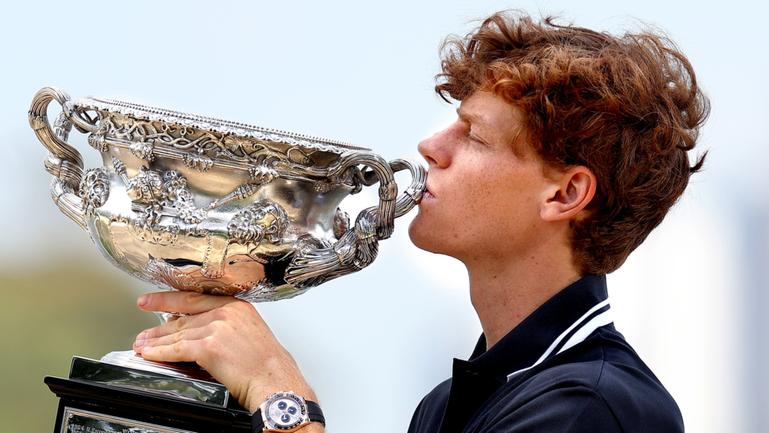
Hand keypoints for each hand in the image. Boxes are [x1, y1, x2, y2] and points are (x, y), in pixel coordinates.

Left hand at [132, 291, 317, 415]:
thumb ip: (227, 325)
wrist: (275, 379)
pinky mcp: (209, 347)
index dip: (168, 299)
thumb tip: (201, 329)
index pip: (194, 297)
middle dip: (158, 327)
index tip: (151, 301)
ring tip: (142, 346)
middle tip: (143, 333)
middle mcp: (226, 312)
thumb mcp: (250, 331)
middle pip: (183, 317)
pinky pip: (178, 349)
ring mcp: (217, 328)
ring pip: (178, 334)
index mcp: (237, 305)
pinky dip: (160, 352)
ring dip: (156, 342)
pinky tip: (151, 354)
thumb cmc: (267, 362)